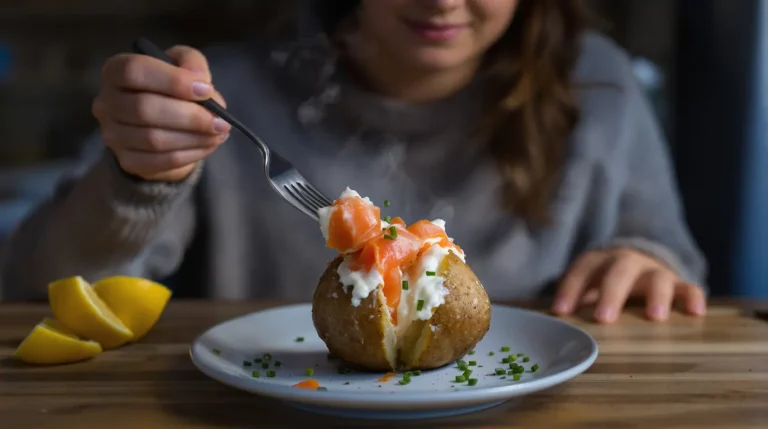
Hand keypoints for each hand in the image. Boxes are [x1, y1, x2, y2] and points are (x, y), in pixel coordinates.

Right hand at [92, 45, 230, 181]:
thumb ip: (191, 63)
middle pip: (145, 109)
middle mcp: (106, 102)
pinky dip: (191, 154)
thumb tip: (200, 81)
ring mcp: (112, 135)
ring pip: (154, 139)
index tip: (206, 90)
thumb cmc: (171, 89)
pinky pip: (161, 160)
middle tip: (221, 121)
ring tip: (219, 133)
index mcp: (115, 71)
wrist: (161, 127)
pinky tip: (208, 145)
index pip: (134, 70)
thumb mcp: (182, 65)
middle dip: (190, 116)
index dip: (173, 80)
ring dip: (194, 137)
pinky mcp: (127, 161)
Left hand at [551, 248, 706, 322]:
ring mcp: (654, 271)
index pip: (582, 270)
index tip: (560, 312)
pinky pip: (689, 287)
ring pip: (657, 277)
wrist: (639, 264)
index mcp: (599, 261)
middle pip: (619, 271)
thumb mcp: (588, 286)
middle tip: (605, 319)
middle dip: (611, 294)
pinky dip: (693, 298)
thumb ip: (575, 302)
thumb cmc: (605, 283)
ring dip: (657, 295)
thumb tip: (551, 328)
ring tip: (656, 317)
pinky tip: (695, 313)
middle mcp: (627, 261)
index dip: (570, 289)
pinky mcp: (678, 283)